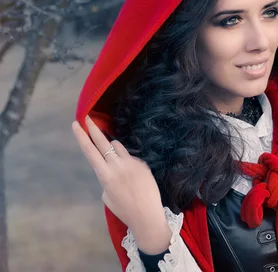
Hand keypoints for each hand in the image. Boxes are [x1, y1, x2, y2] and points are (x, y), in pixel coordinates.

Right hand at [72, 116, 169, 247]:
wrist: (147, 215)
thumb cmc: (124, 209)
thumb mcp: (107, 195)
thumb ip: (107, 176)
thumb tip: (111, 165)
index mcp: (105, 175)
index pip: (90, 151)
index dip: (82, 137)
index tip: (77, 124)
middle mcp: (117, 166)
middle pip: (103, 142)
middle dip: (94, 129)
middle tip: (87, 117)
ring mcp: (131, 163)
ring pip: (117, 147)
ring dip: (112, 148)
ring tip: (116, 164)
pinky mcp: (142, 164)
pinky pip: (130, 158)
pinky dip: (127, 163)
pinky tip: (133, 178)